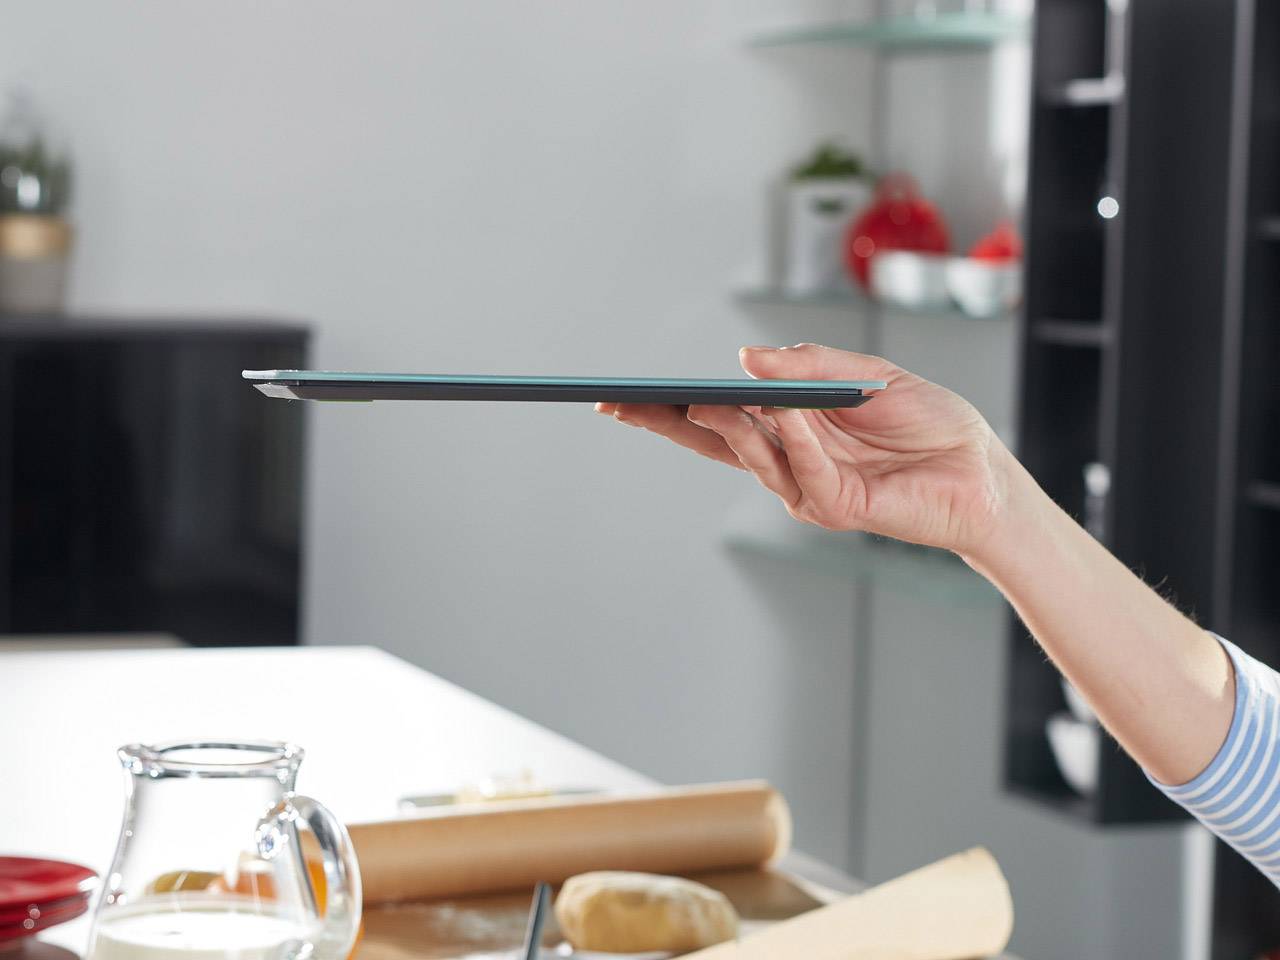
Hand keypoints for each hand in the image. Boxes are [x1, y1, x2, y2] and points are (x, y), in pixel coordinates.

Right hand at [597, 343, 1012, 555]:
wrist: (981, 468)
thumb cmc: (929, 422)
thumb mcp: (866, 375)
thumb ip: (809, 367)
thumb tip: (745, 359)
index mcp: (789, 428)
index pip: (717, 419)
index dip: (671, 409)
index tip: (625, 396)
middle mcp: (788, 460)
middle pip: (712, 443)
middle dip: (666, 425)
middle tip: (620, 405)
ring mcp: (807, 487)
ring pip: (751, 455)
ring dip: (728, 424)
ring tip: (702, 399)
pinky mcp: (835, 506)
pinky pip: (802, 468)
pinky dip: (792, 436)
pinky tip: (785, 412)